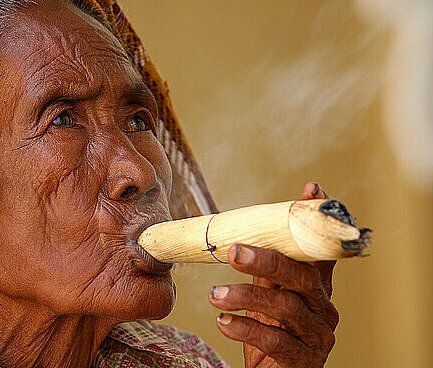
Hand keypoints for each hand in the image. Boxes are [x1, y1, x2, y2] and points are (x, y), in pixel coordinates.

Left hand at [208, 182, 337, 367]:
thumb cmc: (269, 329)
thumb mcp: (268, 293)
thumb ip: (265, 266)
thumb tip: (243, 229)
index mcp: (315, 286)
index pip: (321, 249)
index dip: (317, 220)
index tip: (311, 189)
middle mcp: (322, 308)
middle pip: (302, 277)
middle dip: (268, 260)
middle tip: (233, 252)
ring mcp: (316, 335)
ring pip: (286, 308)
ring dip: (247, 296)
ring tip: (215, 293)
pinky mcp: (304, 361)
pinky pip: (276, 342)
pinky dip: (247, 329)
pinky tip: (223, 322)